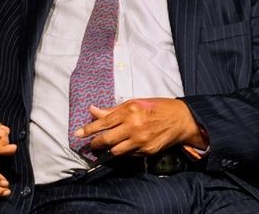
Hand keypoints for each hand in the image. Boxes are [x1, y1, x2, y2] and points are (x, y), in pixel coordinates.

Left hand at [75, 98, 206, 156]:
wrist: (180, 120)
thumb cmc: (156, 107)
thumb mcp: (134, 103)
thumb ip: (113, 110)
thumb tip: (93, 110)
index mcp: (129, 111)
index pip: (103, 123)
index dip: (88, 130)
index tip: (77, 134)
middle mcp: (133, 127)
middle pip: (106, 140)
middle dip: (95, 143)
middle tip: (90, 144)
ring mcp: (140, 141)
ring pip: (115, 151)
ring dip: (108, 150)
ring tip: (105, 147)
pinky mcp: (146, 151)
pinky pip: (129, 154)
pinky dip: (124, 151)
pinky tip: (124, 146)